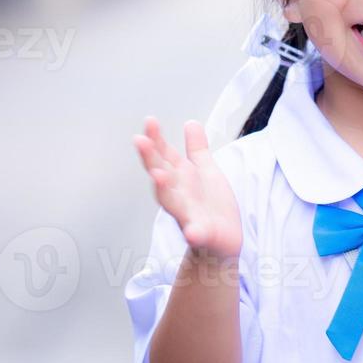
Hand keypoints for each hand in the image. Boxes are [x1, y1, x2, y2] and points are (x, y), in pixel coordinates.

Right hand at [133, 117, 242, 260]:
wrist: (222, 241)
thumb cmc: (210, 206)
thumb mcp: (205, 172)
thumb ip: (196, 149)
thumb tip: (190, 122)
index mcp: (180, 180)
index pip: (164, 157)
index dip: (156, 139)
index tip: (149, 121)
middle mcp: (178, 196)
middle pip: (160, 175)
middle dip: (150, 158)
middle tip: (140, 140)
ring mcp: (188, 215)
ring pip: (171, 202)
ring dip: (163, 189)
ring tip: (158, 175)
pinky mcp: (202, 235)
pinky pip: (196, 234)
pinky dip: (194, 232)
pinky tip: (193, 232)